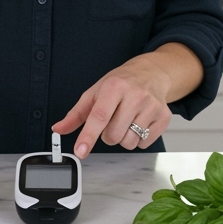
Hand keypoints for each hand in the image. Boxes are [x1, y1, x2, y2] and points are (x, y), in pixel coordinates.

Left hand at [52, 55, 173, 158]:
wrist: (152, 72)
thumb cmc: (121, 83)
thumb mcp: (95, 92)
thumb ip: (76, 114)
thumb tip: (58, 129)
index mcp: (114, 87)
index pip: (99, 116)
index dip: (88, 136)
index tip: (80, 151)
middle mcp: (135, 95)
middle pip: (113, 135)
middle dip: (107, 135)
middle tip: (112, 120)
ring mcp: (152, 106)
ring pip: (129, 142)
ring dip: (123, 138)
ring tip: (126, 121)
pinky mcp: (164, 117)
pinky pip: (144, 144)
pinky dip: (138, 139)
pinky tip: (139, 122)